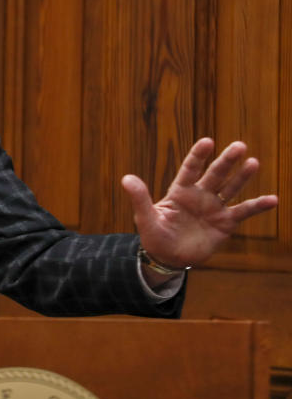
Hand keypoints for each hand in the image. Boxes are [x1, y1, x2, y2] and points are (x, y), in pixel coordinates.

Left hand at [123, 138, 278, 275]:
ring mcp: (214, 208)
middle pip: (215, 174)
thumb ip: (139, 198)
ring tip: (253, 163)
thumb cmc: (155, 235)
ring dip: (242, 177)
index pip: (190, 169)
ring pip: (231, 188)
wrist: (168, 257)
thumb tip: (126, 178)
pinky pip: (243, 212)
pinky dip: (257, 206)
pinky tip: (272, 199)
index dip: (198, 155)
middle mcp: (200, 195)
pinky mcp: (225, 223)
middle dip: (226, 161)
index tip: (208, 141)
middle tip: (239, 146)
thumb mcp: (145, 217)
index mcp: (180, 191)